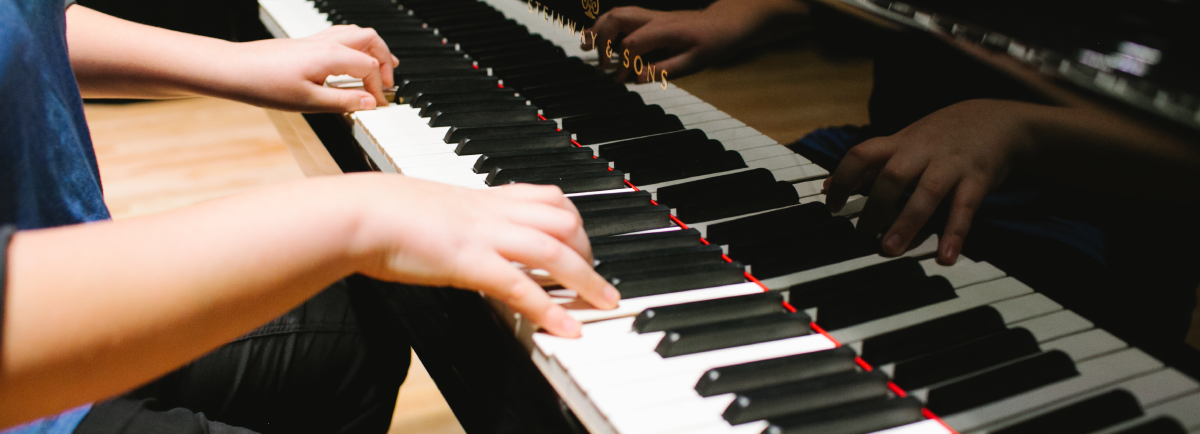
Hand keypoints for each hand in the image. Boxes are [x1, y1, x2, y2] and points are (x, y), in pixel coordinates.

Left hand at [224, 25, 397, 111]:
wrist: (234, 69)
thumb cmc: (265, 84)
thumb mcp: (308, 101)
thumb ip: (343, 101)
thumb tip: (370, 103)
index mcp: (331, 56)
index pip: (369, 68)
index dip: (378, 88)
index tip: (378, 106)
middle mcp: (327, 42)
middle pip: (371, 40)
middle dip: (386, 60)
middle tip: (389, 83)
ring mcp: (317, 40)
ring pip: (358, 33)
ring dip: (374, 49)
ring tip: (382, 67)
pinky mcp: (307, 42)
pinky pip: (342, 35)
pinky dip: (357, 46)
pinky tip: (353, 59)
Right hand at [344, 175, 619, 336]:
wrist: (355, 213)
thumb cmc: (380, 213)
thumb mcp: (433, 211)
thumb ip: (458, 221)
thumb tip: (463, 237)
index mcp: (483, 198)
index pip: (548, 197)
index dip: (575, 220)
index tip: (584, 241)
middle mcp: (491, 211)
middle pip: (564, 220)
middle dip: (590, 250)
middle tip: (598, 278)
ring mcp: (483, 234)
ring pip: (554, 250)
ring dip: (586, 279)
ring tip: (604, 303)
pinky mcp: (469, 262)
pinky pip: (520, 286)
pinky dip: (549, 309)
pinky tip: (566, 329)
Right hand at [585, 7, 741, 81]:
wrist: (725, 23)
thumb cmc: (712, 42)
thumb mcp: (693, 62)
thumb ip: (664, 70)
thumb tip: (637, 78)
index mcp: (665, 30)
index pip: (632, 44)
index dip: (621, 64)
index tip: (619, 80)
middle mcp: (654, 18)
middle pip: (617, 20)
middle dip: (602, 41)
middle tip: (601, 66)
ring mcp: (650, 15)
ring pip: (616, 13)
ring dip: (598, 29)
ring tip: (585, 46)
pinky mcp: (649, 18)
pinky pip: (622, 16)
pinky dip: (605, 25)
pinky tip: (595, 36)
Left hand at [824, 99, 1033, 263]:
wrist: (996, 120)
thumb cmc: (940, 137)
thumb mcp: (903, 142)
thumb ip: (869, 164)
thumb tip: (827, 187)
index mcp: (900, 142)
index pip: (862, 154)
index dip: (842, 179)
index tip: (832, 206)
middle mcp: (923, 151)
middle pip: (892, 176)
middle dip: (875, 207)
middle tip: (862, 236)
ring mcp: (951, 164)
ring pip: (926, 192)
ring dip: (907, 222)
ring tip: (891, 249)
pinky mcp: (978, 179)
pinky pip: (965, 208)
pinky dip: (954, 233)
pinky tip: (946, 256)